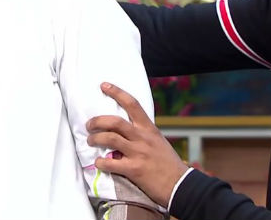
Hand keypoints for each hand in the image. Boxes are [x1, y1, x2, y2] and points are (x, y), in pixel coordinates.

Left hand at [86, 82, 188, 207]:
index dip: (116, 92)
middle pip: (115, 121)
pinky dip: (100, 163)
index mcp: (149, 128)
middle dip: (97, 121)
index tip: (103, 85)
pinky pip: (111, 163)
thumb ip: (142, 134)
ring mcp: (138, 153)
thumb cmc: (169, 163)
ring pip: (110, 139)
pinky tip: (98, 163)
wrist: (181, 185)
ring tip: (90, 141)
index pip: (132, 104)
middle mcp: (142, 137)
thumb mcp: (158, 141)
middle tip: (89, 125)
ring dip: (95, 139)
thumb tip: (125, 131)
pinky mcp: (134, 169)